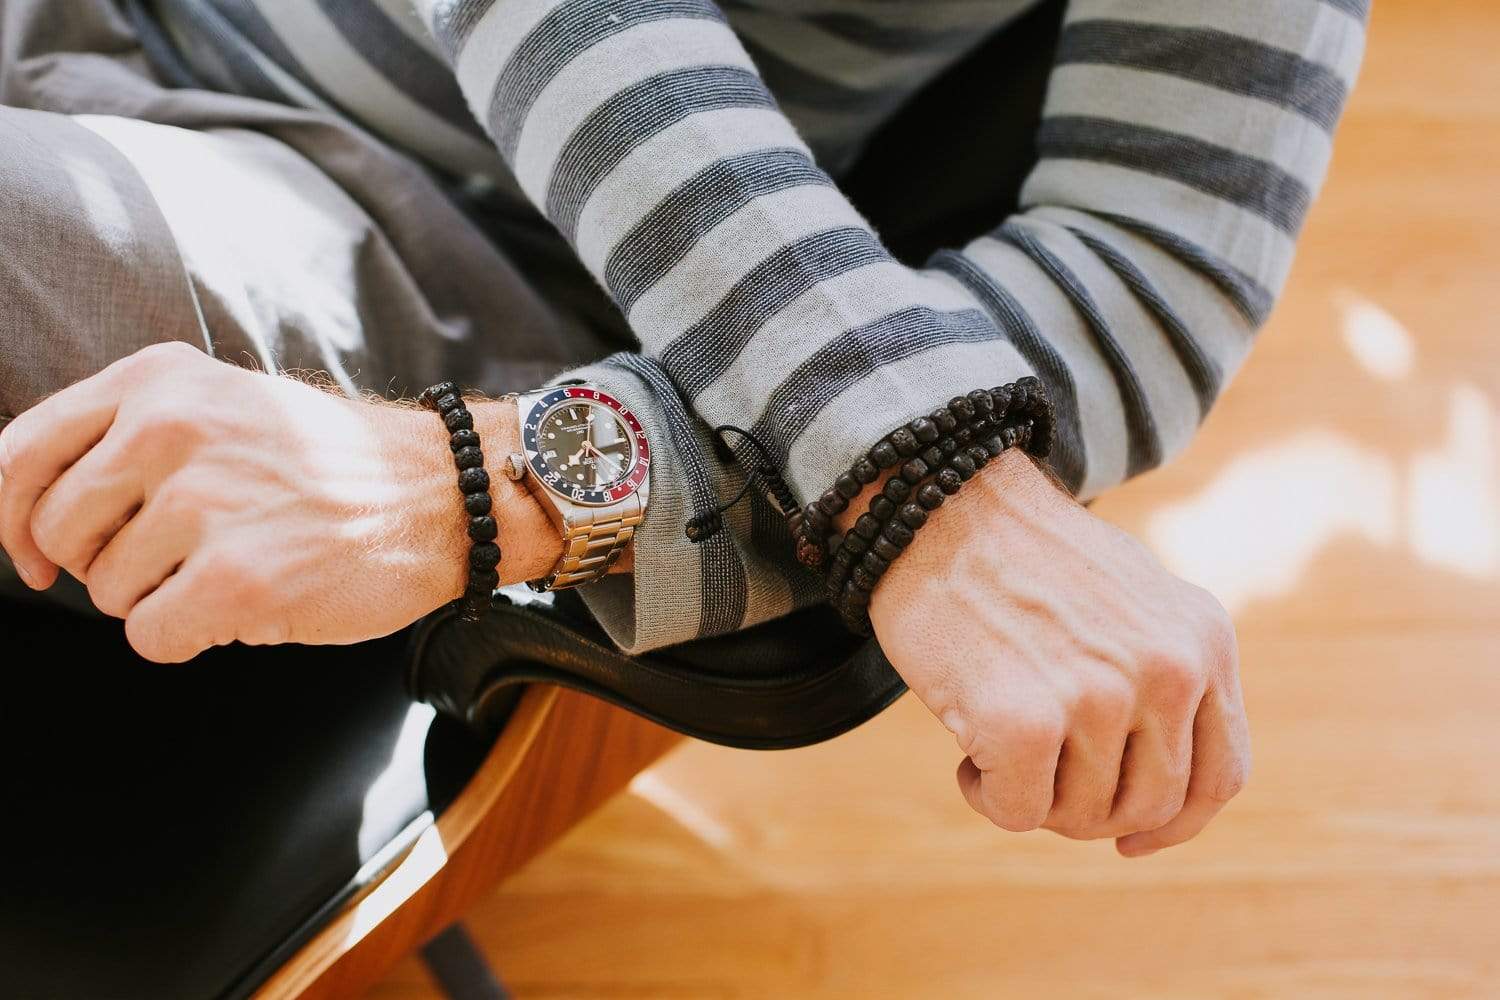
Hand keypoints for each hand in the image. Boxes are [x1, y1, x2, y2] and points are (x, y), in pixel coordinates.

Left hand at [0, 342, 558, 661]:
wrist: (442, 495)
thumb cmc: (333, 464)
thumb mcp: (226, 405)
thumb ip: (132, 435)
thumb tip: (35, 516)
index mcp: (159, 381)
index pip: (19, 452)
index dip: (9, 519)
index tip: (33, 556)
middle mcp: (171, 429)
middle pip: (59, 534)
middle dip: (105, 565)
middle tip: (176, 561)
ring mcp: (204, 503)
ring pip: (107, 592)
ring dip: (161, 599)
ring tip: (236, 567)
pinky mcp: (235, 578)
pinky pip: (151, 636)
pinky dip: (192, 636)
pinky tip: (248, 604)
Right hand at [845, 449, 1249, 855]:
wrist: (936, 505)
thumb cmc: (1019, 556)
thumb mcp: (1132, 600)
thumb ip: (1166, 676)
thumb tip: (1163, 801)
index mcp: (1203, 639)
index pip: (1222, 774)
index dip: (1177, 824)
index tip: (1131, 840)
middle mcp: (1167, 669)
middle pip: (1149, 807)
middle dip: (1087, 810)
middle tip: (1035, 772)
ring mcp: (1099, 697)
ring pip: (1081, 818)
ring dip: (1031, 795)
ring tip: (995, 735)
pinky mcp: (1023, 721)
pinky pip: (1017, 813)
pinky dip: (985, 793)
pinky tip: (966, 747)